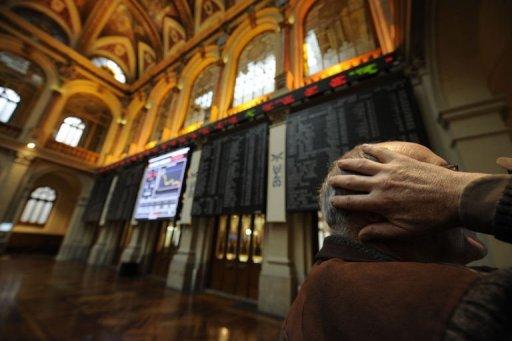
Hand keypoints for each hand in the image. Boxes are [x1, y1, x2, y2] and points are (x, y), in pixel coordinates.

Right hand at [328, 144, 484, 240]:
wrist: (455, 197)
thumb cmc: (432, 219)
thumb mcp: (406, 231)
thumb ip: (381, 232)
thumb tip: (361, 236)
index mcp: (380, 203)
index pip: (353, 202)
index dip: (340, 202)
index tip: (333, 202)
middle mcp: (381, 185)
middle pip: (353, 182)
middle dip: (340, 182)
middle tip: (331, 181)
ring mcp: (390, 170)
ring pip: (363, 165)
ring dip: (350, 164)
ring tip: (340, 163)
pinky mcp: (401, 161)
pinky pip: (382, 152)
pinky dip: (371, 148)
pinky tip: (364, 146)